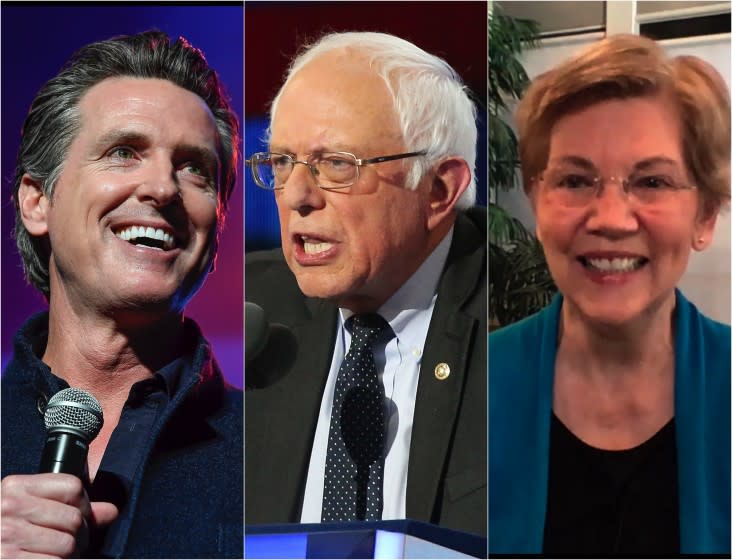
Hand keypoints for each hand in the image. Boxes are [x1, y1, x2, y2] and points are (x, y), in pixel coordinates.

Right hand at [1, 473, 117, 557]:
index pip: (72, 487)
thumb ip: (68, 506)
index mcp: (15, 488)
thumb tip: (111, 511)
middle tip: (68, 545)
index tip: (78, 517)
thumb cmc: (4, 532)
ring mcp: (7, 537)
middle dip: (79, 536)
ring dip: (69, 556)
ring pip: (69, 545)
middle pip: (75, 518)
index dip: (83, 505)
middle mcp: (9, 509)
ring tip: (53, 556)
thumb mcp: (27, 511)